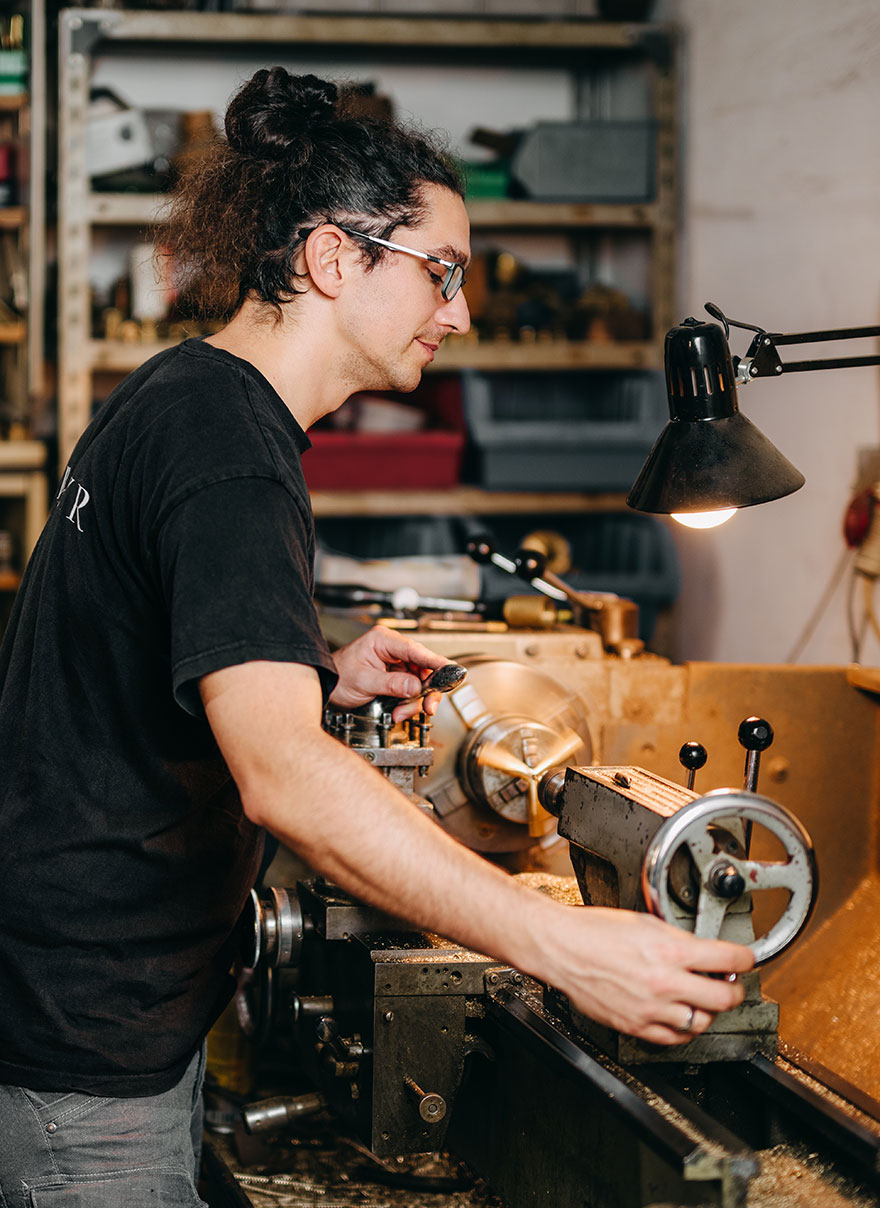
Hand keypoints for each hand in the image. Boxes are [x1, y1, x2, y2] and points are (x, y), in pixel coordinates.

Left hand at [329, 625, 449, 721]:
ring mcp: (395, 663)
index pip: (415, 650)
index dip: (435, 662)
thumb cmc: (337, 677)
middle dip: (425, 691)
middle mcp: (392, 649)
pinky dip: (408, 703)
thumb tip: (415, 686)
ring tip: (401, 713)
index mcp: (383, 640)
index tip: (450, 671)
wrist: (326, 687)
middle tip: (428, 706)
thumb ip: (392, 683)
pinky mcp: (395, 676)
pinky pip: (411, 689)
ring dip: (414, 701)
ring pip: (420, 682)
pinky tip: (398, 711)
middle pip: (423, 668)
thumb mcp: (364, 682)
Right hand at [536, 904, 753, 1045]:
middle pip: (724, 997)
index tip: (748, 959)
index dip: (746, 959)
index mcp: (669, 950)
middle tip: (732, 983)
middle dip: (734, 989)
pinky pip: (674, 1037)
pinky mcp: (636, 1025)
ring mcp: (651, 1008)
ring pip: (702, 1021)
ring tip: (704, 999)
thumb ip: (678, 938)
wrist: (561, 948)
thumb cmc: (595, 930)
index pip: (728, 959)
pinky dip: (684, 1028)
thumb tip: (703, 951)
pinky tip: (681, 1015)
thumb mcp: (645, 921)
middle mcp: (664, 982)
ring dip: (709, 1010)